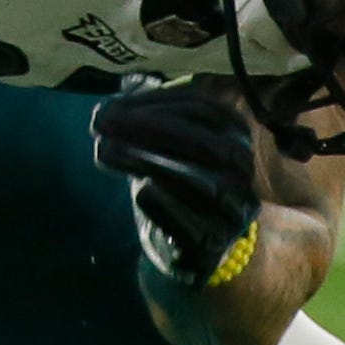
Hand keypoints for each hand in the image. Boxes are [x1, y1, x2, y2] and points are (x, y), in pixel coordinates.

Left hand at [93, 82, 262, 289]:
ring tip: (104, 150)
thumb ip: (155, 118)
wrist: (206, 261)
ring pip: (203, 183)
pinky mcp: (216, 251)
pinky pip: (196, 227)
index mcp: (237, 141)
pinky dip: (167, 206)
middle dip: (152, 128)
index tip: (114, 103)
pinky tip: (139, 191)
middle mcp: (243, 175)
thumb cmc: (182, 192)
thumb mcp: (173, 151)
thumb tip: (128, 83)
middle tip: (101, 121)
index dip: (158, 102)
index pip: (205, 110)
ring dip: (150, 162)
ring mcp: (234, 215)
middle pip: (207, 144)